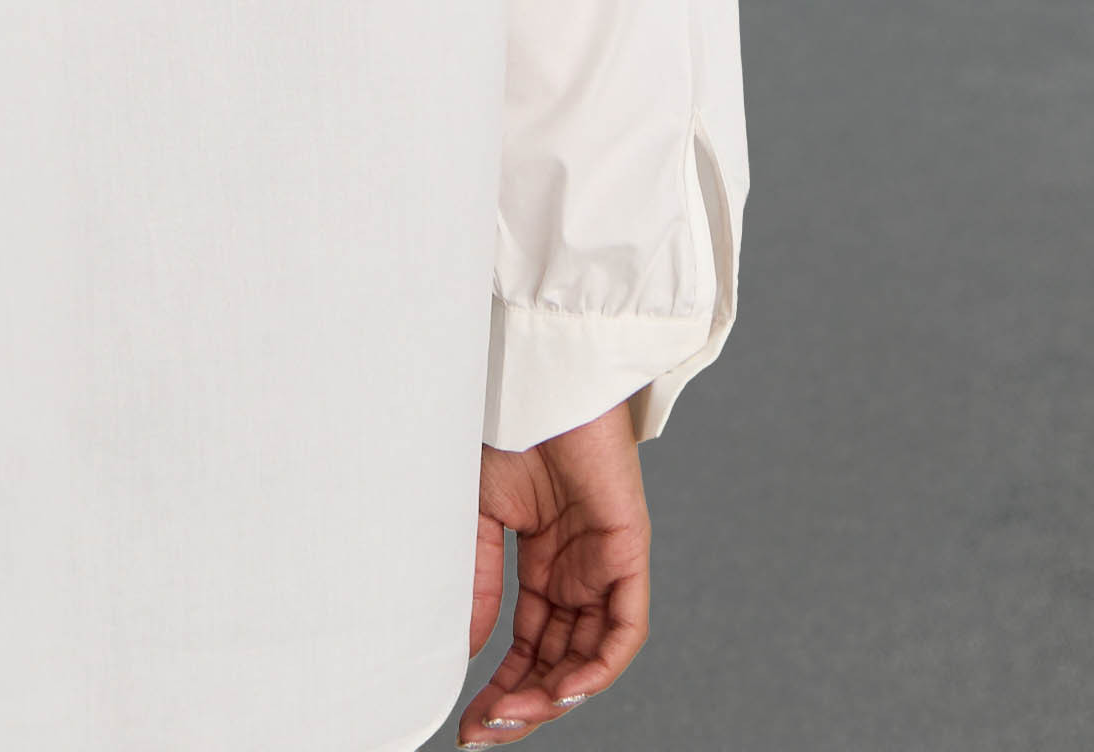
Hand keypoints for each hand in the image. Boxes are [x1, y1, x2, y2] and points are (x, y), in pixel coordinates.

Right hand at [459, 406, 649, 738]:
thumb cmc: (504, 428)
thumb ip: (477, 585)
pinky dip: (597, 667)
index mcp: (542, 560)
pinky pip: (623, 630)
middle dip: (523, 704)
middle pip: (559, 661)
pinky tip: (561, 689)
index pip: (530, 645)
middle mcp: (577, 570)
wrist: (532, 376)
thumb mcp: (477, 518)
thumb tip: (464, 654)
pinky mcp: (629, 550)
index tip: (470, 722)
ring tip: (512, 716)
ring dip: (553, 696)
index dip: (503, 687)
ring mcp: (605, 563)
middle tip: (485, 732)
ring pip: (591, 656)